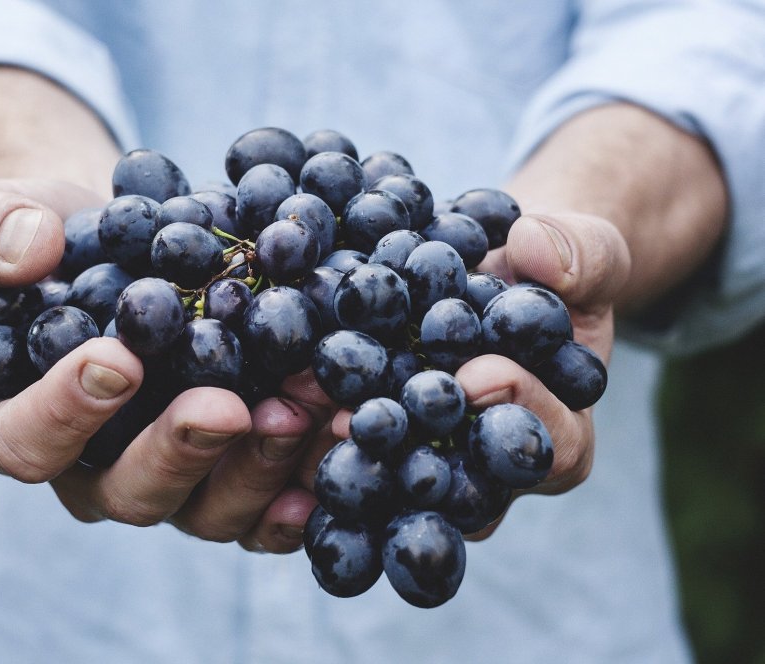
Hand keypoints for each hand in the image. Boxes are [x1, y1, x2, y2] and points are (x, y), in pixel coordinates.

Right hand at [0, 178, 324, 551]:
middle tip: (226, 407)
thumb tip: (27, 250)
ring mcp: (177, 480)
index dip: (64, 412)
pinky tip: (342, 446)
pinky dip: (307, 484)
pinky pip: (270, 506)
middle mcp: (100, 469)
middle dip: (181, 450)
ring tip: (304, 409)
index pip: (26, 441)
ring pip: (211, 508)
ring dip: (260, 466)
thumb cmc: (57, 240)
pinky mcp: (236, 475)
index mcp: (26, 422)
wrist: (133, 248)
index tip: (116, 359)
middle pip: (131, 491)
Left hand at [319, 211, 630, 539]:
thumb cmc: (552, 271)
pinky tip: (277, 396)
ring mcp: (431, 460)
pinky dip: (313, 422)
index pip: (551, 446)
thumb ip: (581, 253)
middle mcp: (489, 468)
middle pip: (460, 483)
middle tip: (366, 419)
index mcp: (558, 435)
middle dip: (414, 448)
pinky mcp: (381, 440)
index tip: (479, 374)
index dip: (520, 411)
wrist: (499, 274)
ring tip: (306, 408)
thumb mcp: (586, 251)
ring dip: (348, 447)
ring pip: (394, 477)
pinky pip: (351, 445)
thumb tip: (536, 249)